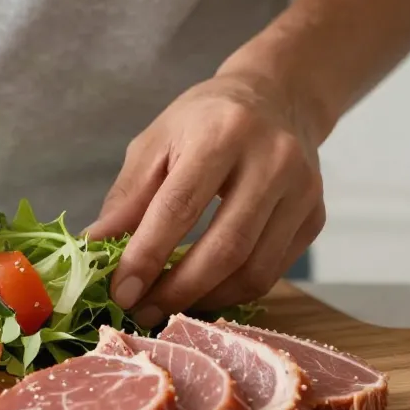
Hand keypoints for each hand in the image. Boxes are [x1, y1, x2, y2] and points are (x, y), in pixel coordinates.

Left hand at [87, 71, 325, 326]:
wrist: (274, 97)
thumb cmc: (203, 121)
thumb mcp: (155, 144)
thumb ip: (127, 198)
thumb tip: (94, 248)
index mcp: (222, 134)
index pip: (180, 207)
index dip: (147, 256)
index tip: (121, 292)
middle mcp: (272, 161)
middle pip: (226, 247)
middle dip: (179, 290)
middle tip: (143, 311)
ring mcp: (303, 191)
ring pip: (255, 269)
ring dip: (206, 299)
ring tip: (167, 307)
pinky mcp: (316, 216)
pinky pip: (273, 272)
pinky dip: (232, 291)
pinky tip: (201, 292)